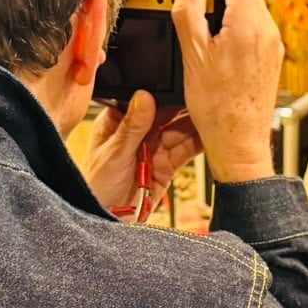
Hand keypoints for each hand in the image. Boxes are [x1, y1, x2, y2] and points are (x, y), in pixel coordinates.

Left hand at [84, 92, 200, 218]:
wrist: (106, 219)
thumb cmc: (95, 187)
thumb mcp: (113, 152)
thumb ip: (132, 126)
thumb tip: (144, 96)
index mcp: (118, 121)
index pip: (144, 102)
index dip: (163, 95)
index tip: (182, 88)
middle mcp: (138, 132)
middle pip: (166, 115)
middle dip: (185, 109)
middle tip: (204, 101)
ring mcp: (153, 149)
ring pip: (179, 131)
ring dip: (196, 125)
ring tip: (212, 117)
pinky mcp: (166, 166)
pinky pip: (185, 151)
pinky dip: (198, 144)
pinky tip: (210, 136)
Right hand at [172, 0, 282, 184]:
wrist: (239, 142)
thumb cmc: (218, 108)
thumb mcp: (193, 55)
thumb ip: (188, 12)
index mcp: (250, 25)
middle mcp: (268, 32)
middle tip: (192, 4)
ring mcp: (273, 45)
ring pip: (250, 7)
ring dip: (225, 7)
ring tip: (201, 27)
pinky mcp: (271, 58)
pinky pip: (254, 28)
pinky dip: (234, 25)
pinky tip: (215, 46)